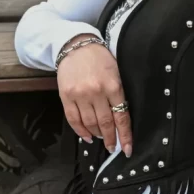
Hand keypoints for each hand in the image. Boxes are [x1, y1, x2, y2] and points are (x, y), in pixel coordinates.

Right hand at [56, 34, 133, 155]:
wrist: (76, 45)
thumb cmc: (100, 58)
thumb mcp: (116, 72)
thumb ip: (119, 93)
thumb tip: (121, 117)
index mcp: (114, 86)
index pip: (122, 117)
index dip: (125, 135)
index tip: (128, 149)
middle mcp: (97, 92)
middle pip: (105, 123)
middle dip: (111, 139)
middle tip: (114, 148)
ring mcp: (80, 95)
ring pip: (89, 124)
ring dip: (97, 135)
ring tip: (102, 140)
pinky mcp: (66, 96)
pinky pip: (73, 119)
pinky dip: (81, 131)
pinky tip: (87, 137)